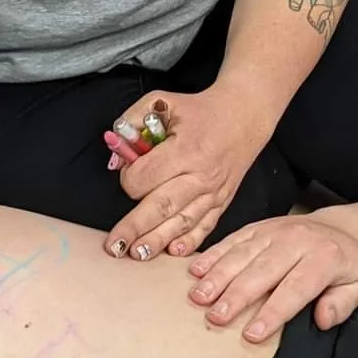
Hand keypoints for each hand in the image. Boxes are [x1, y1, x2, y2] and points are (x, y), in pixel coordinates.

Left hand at [102, 85, 268, 262]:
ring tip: (137, 254)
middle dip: (134, 227)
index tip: (129, 171)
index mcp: (185, 149)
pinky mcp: (222, 202)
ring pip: (182, 222)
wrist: (243, 116)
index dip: (128, 177)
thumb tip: (116, 156)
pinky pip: (205, 226)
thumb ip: (131, 122)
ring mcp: (213, 192)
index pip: (145, 176)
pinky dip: (190, 241)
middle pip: (161, 206)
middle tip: (114, 246)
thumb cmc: (200, 111)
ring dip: (158, 240)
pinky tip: (174, 252)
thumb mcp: (161, 102)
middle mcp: (201, 175)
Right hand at [187, 213, 357, 341]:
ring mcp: (273, 231)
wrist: (338, 229)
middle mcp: (296, 240)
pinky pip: (232, 240)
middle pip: (262, 270)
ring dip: (217, 276)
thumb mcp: (355, 285)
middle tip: (216, 317)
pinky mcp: (257, 226)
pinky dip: (212, 255)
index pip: (295, 288)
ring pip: (241, 254)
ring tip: (199, 297)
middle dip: (236, 295)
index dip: (273, 312)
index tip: (253, 334)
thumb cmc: (342, 265)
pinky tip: (195, 271)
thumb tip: (322, 319)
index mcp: (324, 257)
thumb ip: (341, 305)